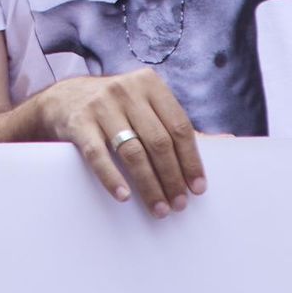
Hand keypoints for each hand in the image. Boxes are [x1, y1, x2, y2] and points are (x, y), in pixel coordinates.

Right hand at [35, 69, 204, 217]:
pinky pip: (98, 155)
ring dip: (148, 184)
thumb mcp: (146, 106)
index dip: (191, 160)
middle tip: (179, 204)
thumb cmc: (116, 108)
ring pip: (132, 151)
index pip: (179, 126)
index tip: (198, 189)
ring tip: (159, 208)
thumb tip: (228, 141)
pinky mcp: (78, 122)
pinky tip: (124, 196)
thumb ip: (178, 125)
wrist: (62, 99)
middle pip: (159, 141)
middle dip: (172, 178)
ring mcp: (100, 105)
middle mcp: (126, 90)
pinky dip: (112, 178)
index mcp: (150, 85)